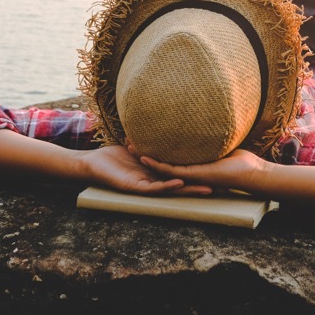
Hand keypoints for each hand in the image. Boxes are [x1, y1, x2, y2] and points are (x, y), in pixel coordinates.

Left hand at [81, 145, 211, 195]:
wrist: (93, 165)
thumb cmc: (114, 156)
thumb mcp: (138, 145)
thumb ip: (152, 140)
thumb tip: (165, 125)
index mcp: (156, 174)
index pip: (182, 175)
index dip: (198, 174)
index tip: (216, 171)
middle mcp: (154, 182)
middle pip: (182, 185)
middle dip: (200, 186)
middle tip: (220, 186)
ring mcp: (146, 187)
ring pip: (171, 189)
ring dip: (188, 189)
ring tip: (206, 188)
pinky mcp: (136, 188)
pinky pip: (154, 187)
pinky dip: (167, 185)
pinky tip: (179, 181)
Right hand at [137, 148, 268, 194]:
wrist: (249, 174)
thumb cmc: (240, 161)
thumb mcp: (221, 145)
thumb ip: (210, 138)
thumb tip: (207, 122)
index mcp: (193, 167)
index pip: (171, 159)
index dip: (157, 151)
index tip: (144, 140)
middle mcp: (188, 173)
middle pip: (162, 163)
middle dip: (146, 153)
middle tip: (130, 144)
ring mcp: (189, 175)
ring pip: (161, 167)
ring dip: (146, 158)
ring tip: (131, 148)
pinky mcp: (192, 175)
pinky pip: (170, 170)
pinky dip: (156, 164)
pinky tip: (143, 156)